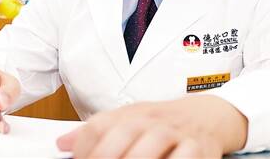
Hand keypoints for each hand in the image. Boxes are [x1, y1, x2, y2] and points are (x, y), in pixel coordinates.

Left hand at [57, 95, 247, 158]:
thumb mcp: (130, 119)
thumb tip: (62, 144)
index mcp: (131, 114)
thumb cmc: (164, 120)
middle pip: (122, 136)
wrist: (207, 114)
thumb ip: (99, 130)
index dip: (84, 149)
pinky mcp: (199, 149)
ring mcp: (176, 134)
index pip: (99, 127)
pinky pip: (184, 158)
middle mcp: (152, 122)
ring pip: (152, 145)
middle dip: (104, 158)